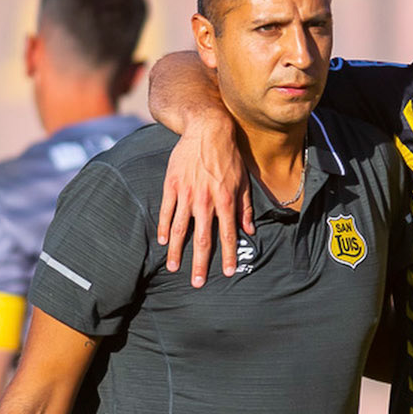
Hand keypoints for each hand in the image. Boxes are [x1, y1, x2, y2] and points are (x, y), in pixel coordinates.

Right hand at [157, 119, 254, 287]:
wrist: (207, 130)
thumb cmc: (229, 156)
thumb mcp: (244, 181)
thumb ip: (245, 208)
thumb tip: (250, 231)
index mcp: (226, 201)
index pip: (228, 235)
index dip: (228, 256)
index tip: (228, 273)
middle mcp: (205, 201)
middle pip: (202, 239)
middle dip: (200, 263)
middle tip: (197, 283)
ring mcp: (187, 194)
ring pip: (180, 229)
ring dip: (177, 251)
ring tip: (174, 268)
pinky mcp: (172, 185)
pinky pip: (166, 211)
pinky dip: (164, 228)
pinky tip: (162, 242)